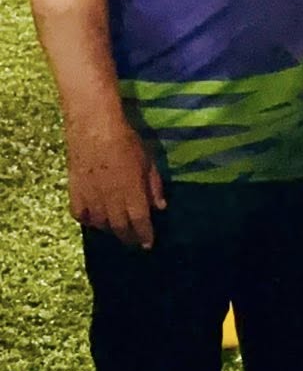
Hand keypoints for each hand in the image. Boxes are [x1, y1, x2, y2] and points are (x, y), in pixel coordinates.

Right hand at [65, 116, 166, 248]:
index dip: (144, 235)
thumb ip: (154, 185)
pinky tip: (94, 219)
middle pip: (120, 228)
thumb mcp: (148, 160)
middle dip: (129, 238)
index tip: (148, 245)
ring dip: (110, 230)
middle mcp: (111, 200)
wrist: (93, 125)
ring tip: (116, 230)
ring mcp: (91, 197)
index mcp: (131, 192)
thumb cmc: (125, 139)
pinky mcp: (75, 190)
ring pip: (100, 224)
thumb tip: (160, 207)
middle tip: (134, 242)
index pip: (140, 222)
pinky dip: (88, 220)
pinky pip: (80, 214)